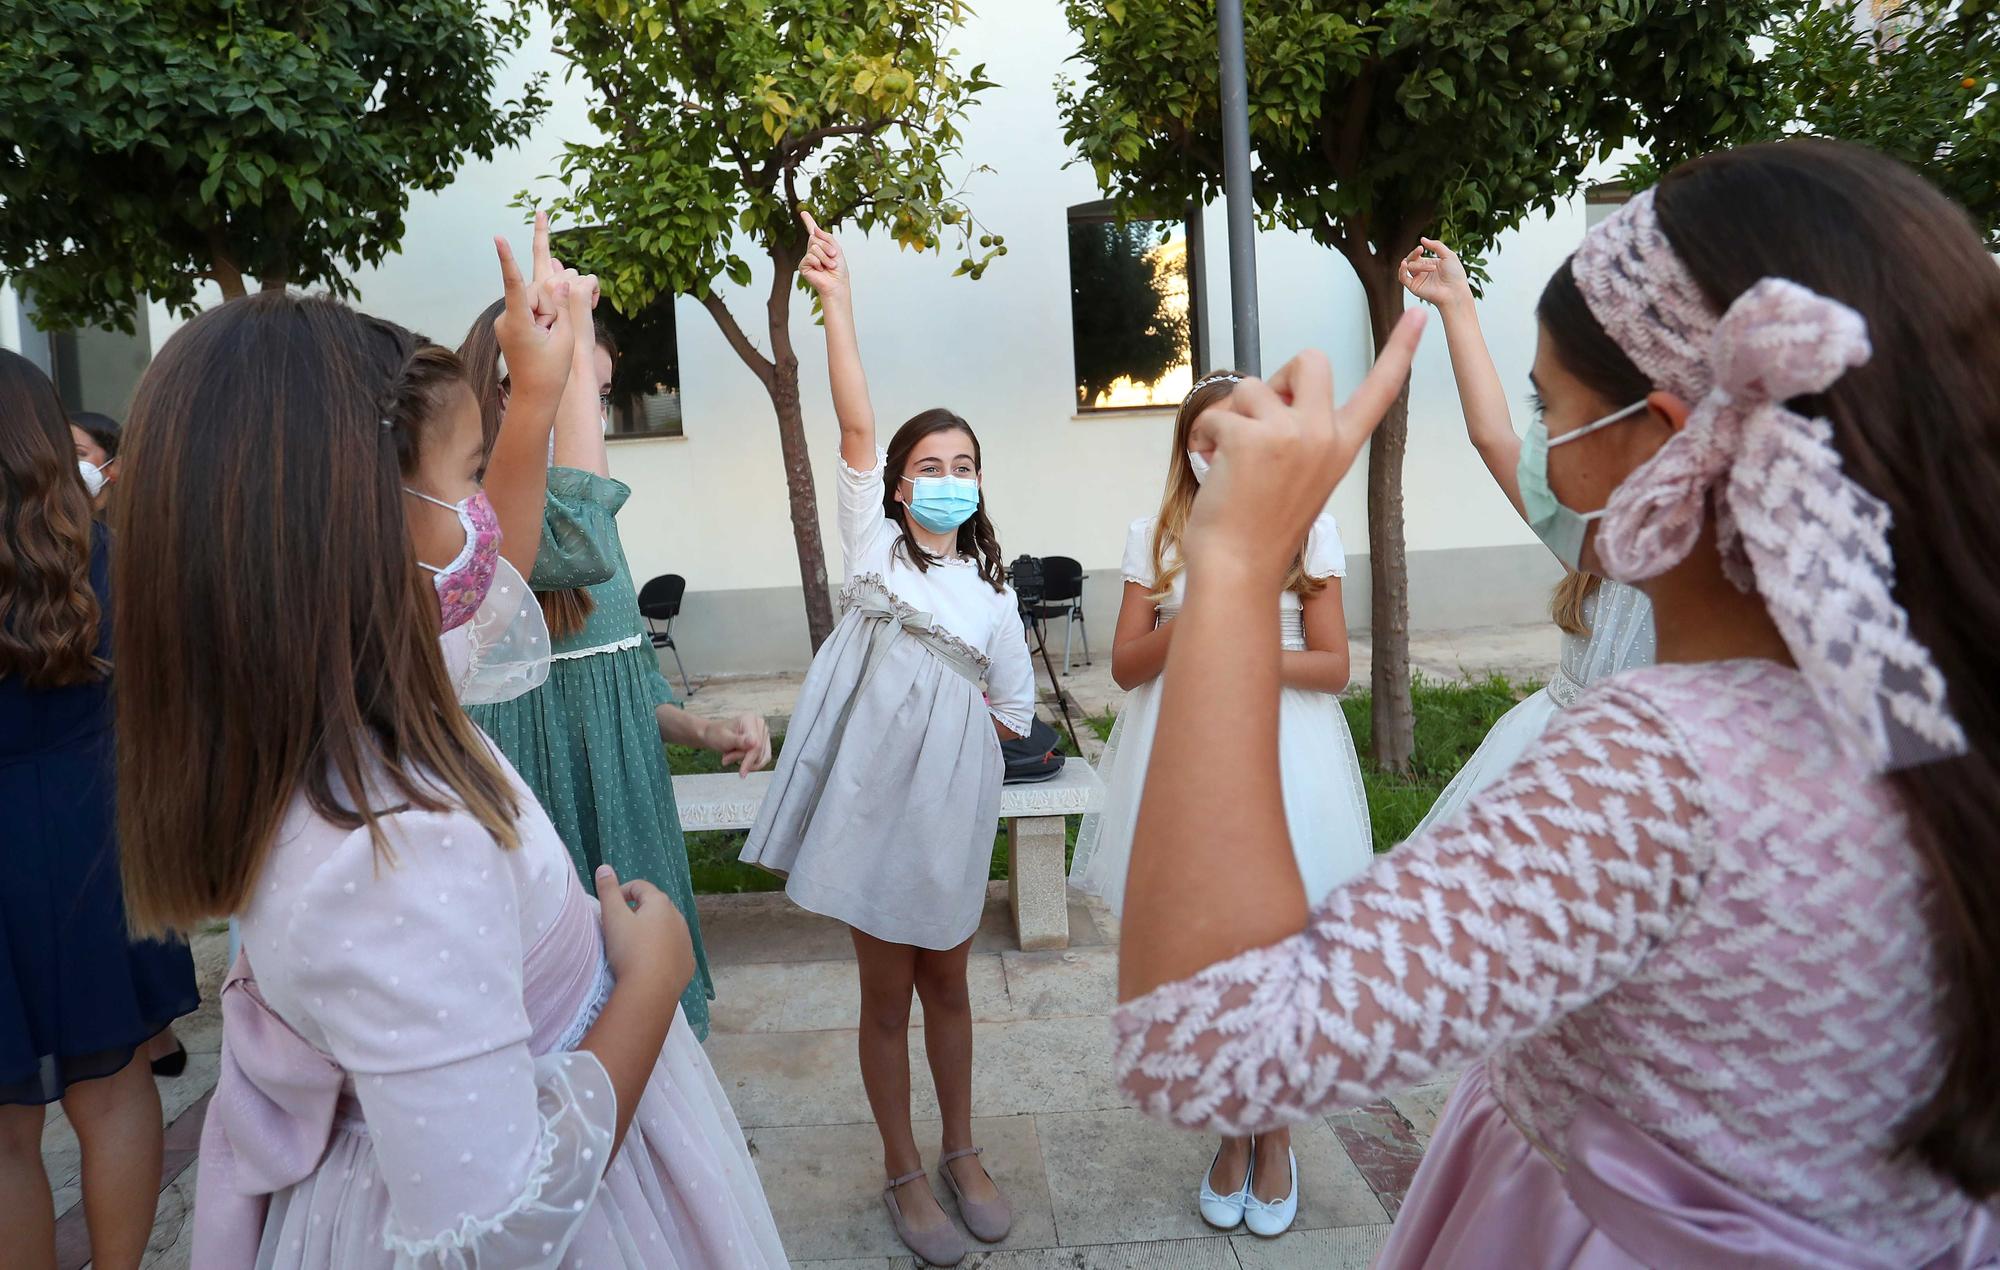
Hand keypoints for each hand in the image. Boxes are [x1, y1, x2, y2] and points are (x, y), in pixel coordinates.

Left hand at [492, 213, 575, 403]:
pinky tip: (544, 337)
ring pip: (536, 300)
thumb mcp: (565, 339)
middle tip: (552, 336)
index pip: (515, 284)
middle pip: (537, 292)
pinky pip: (532, 309)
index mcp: (519, 322)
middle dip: (552, 309)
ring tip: (548, 340)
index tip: (498, 238)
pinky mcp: (511, 323)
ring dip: (549, 316)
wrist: (535, 397)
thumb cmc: (551, 373)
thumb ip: (565, 306)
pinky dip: (543, 319)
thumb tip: (562, 281)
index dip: (508, 259)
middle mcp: (507, 318)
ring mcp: (507, 320)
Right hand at [594, 864, 693, 996]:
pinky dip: (663, 951)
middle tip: (620, 926)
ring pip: (667, 928)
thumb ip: (608, 890)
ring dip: (652, 931)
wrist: (650, 990)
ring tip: (634, 945)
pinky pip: (674, 950)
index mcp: (660, 903)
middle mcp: (678, 918)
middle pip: (656, 907)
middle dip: (638, 911)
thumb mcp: (613, 917)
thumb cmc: (629, 950)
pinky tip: (650, 962)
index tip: (609, 906)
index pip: (640, 887)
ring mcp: (686, 941)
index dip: (622, 892)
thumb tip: (604, 867)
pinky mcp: (688, 963)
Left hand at [705, 714, 772, 775]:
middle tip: (725, 758)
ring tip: (729, 756)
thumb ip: (739, 741)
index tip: (742, 773)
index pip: (757, 745)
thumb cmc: (716, 734)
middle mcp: (760, 725)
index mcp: (750, 719)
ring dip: (744, 761)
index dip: (750, 760)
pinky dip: (750, 763)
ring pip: (762, 757)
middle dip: (742, 759)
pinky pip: (763, 759)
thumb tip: (754, 742)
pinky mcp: (764, 742)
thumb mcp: (724, 739)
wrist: (713, 734)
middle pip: (759, 752)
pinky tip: (738, 759)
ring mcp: (763, 733)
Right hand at [797, 210, 848, 301]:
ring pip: (814, 247)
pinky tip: (820, 270)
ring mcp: (807, 258)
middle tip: (833, 257)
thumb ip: (827, 237)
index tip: (803, 212)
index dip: (808, 221)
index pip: (813, 231)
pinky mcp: (803, 266)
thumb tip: (814, 230)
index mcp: (821, 245)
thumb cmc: (839, 270)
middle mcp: (812, 250)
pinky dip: (819, 263)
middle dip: (827, 247)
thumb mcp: (837, 249)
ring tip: (829, 266)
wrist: (837, 284)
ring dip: (825, 257)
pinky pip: (810, 257)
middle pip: (815, 238)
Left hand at [1184, 315, 1426, 579]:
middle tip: (1259, 416)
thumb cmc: (1260, 528)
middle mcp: (1324, 436)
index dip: (1400, 349)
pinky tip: (1210, 464)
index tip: (1418, 313)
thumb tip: (1272, 397)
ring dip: (1231, 415)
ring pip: (1252, 386)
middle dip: (1279, 375)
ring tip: (1229, 456)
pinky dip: (1205, 435)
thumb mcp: (1301, 478)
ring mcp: (1291, 435)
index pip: (1381, 391)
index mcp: (1343, 447)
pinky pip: (1217, 413)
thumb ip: (1301, 435)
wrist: (1238, 566)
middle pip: (1312, 360)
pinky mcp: (1252, 438)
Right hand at [1399, 237, 1471, 312]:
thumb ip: (1436, 245)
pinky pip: (1402, 277)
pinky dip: (1401, 270)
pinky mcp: (1414, 287)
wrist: (1455, 291)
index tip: (1421, 247)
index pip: (1417, 255)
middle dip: (1414, 254)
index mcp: (1430, 264)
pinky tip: (1404, 264)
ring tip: (1432, 269)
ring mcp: (1418, 279)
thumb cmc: (1455, 275)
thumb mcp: (1448, 255)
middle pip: (1410, 259)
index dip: (1416, 250)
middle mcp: (1423, 272)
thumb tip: (1422, 239)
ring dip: (1419, 265)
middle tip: (1420, 250)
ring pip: (1409, 267)